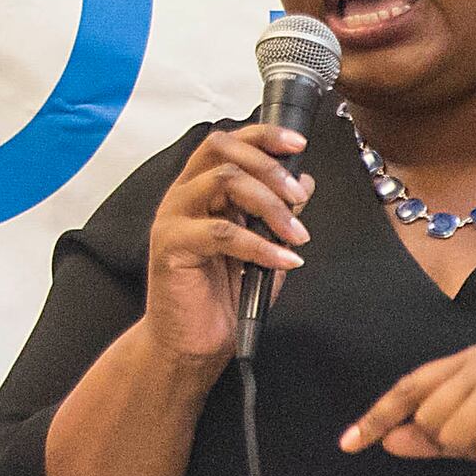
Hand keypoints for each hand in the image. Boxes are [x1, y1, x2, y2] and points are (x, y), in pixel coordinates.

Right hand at [139, 125, 313, 366]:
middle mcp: (184, 195)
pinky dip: (261, 245)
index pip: (227, 142)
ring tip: (297, 236)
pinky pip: (222, 232)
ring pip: (223, 182)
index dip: (263, 136)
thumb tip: (304, 181)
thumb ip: (280, 211)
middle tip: (298, 197)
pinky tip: (284, 261)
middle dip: (270, 168)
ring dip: (271, 206)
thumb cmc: (224, 292)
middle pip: (222, 150)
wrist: (193, 339)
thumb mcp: (263, 244)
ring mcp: (173, 218)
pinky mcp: (170, 245)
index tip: (298, 144)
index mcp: (202, 188)